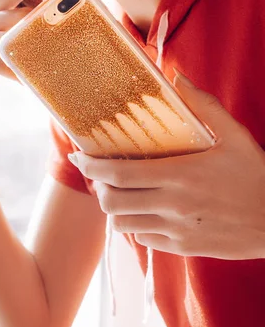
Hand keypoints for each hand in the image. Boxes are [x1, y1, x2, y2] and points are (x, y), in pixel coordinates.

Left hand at [68, 71, 264, 259]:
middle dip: (98, 187)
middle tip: (101, 175)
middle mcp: (173, 205)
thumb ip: (204, 106)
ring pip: (122, 224)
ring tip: (120, 194)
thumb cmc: (257, 176)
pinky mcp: (183, 248)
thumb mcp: (235, 136)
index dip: (91, 165)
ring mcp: (177, 230)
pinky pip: (143, 239)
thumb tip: (177, 78)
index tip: (78, 157)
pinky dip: (135, 225)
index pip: (119, 172)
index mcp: (181, 174)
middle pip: (112, 201)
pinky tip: (145, 212)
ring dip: (115, 208)